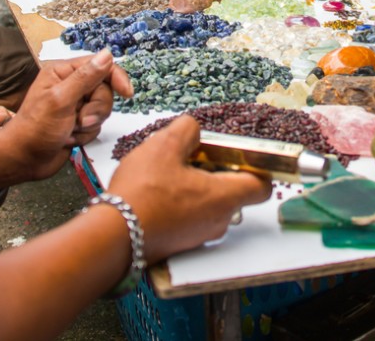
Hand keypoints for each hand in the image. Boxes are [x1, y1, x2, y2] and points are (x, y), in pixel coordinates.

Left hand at [1, 50, 132, 179]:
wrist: (24, 161)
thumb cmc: (35, 129)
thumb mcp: (60, 100)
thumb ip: (85, 77)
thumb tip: (107, 54)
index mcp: (63, 72)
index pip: (99, 66)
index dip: (115, 78)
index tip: (127, 93)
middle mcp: (70, 85)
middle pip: (104, 90)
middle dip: (95, 109)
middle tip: (79, 121)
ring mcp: (75, 105)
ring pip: (102, 109)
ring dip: (89, 124)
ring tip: (70, 131)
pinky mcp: (78, 122)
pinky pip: (96, 125)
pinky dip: (85, 135)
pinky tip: (69, 138)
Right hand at [109, 116, 271, 262]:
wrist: (112, 237)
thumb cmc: (141, 195)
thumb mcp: (163, 145)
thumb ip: (187, 130)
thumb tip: (193, 131)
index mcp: (223, 197)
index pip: (261, 186)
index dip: (255, 167)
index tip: (237, 154)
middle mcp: (218, 221)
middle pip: (233, 192)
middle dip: (217, 172)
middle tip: (192, 158)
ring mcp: (200, 236)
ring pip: (210, 205)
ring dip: (196, 188)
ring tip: (168, 174)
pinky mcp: (181, 244)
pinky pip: (192, 218)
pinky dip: (182, 204)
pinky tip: (157, 193)